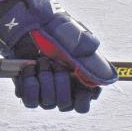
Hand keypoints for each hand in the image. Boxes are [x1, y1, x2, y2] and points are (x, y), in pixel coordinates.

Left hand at [0, 0, 115, 112]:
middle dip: (60, 82)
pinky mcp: (26, 90)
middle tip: (56, 63)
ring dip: (45, 79)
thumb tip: (104, 76)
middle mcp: (61, 91)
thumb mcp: (77, 37)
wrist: (29, 23)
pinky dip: (30, 84)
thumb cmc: (56, 29)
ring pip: (48, 103)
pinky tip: (31, 68)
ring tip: (42, 61)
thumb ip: (91, 56)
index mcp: (78, 83)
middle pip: (65, 105)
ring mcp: (43, 92)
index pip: (82, 107)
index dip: (81, 98)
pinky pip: (29, 101)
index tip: (78, 80)